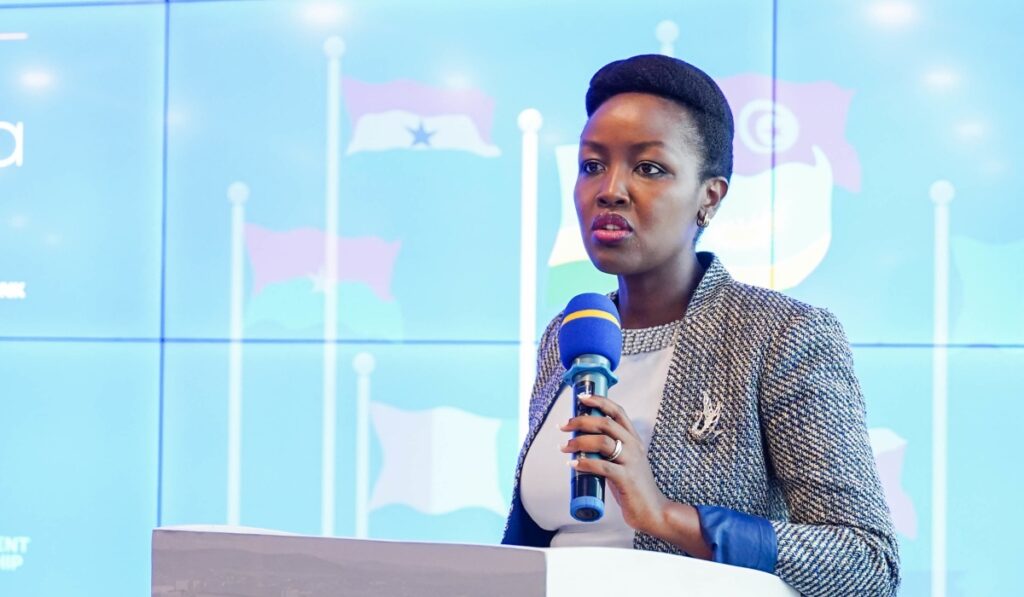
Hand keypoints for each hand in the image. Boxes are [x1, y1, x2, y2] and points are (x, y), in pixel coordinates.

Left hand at [559, 393, 669, 535]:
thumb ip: (608, 449)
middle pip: (605, 423)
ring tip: (564, 447)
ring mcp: (631, 461)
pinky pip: (602, 466)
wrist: (652, 511)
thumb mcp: (624, 461)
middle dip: (580, 421)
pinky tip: (573, 465)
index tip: (581, 398)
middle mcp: (633, 446)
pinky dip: (584, 464)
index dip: (599, 401)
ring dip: (578, 442)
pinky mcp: (626, 478)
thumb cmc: (634, 486)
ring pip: (602, 442)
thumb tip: (580, 442)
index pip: (617, 411)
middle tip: (563, 426)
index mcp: (633, 439)